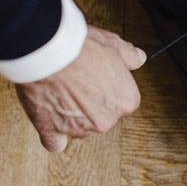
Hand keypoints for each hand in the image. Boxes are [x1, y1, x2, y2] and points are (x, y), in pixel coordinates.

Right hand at [15, 25, 145, 151]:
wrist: (47, 52)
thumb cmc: (80, 47)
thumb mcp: (112, 44)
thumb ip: (129, 55)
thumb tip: (139, 58)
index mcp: (126, 101)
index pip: (123, 101)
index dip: (108, 88)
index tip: (97, 78)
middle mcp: (106, 120)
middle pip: (101, 116)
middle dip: (90, 102)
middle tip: (77, 81)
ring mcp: (79, 128)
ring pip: (78, 125)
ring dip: (70, 113)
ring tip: (59, 88)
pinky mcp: (53, 132)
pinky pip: (55, 141)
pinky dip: (53, 132)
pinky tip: (50, 119)